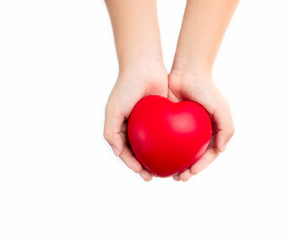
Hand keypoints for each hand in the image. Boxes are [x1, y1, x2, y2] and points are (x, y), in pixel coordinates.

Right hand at [104, 66, 167, 180]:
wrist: (144, 67)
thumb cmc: (126, 88)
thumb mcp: (113, 110)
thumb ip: (111, 132)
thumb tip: (118, 153)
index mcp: (122, 129)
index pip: (127, 153)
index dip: (133, 165)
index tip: (144, 174)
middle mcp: (136, 128)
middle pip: (142, 153)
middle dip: (148, 167)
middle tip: (157, 176)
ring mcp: (150, 123)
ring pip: (156, 146)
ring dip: (161, 159)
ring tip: (170, 169)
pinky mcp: (164, 116)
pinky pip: (169, 133)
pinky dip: (172, 144)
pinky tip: (179, 152)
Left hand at [168, 70, 234, 181]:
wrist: (187, 71)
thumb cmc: (206, 89)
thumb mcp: (222, 108)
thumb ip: (226, 128)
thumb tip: (222, 150)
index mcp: (212, 132)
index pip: (208, 154)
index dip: (201, 166)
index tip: (191, 173)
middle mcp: (198, 133)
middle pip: (193, 157)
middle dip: (187, 170)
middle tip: (178, 177)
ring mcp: (183, 128)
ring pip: (178, 152)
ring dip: (174, 164)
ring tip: (167, 173)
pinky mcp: (169, 122)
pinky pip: (165, 140)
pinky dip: (163, 150)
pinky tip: (156, 157)